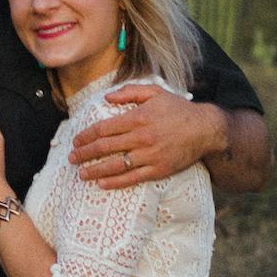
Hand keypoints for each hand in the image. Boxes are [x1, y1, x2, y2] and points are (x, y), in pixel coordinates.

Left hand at [69, 83, 225, 189]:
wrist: (205, 129)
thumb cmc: (178, 109)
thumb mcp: (155, 92)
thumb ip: (129, 92)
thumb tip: (106, 98)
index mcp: (139, 118)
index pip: (105, 128)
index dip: (87, 135)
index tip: (76, 140)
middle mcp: (142, 137)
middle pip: (106, 147)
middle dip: (85, 153)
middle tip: (72, 158)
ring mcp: (150, 156)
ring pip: (116, 165)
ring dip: (95, 170)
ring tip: (81, 174)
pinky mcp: (158, 170)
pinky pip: (132, 179)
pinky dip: (115, 182)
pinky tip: (101, 184)